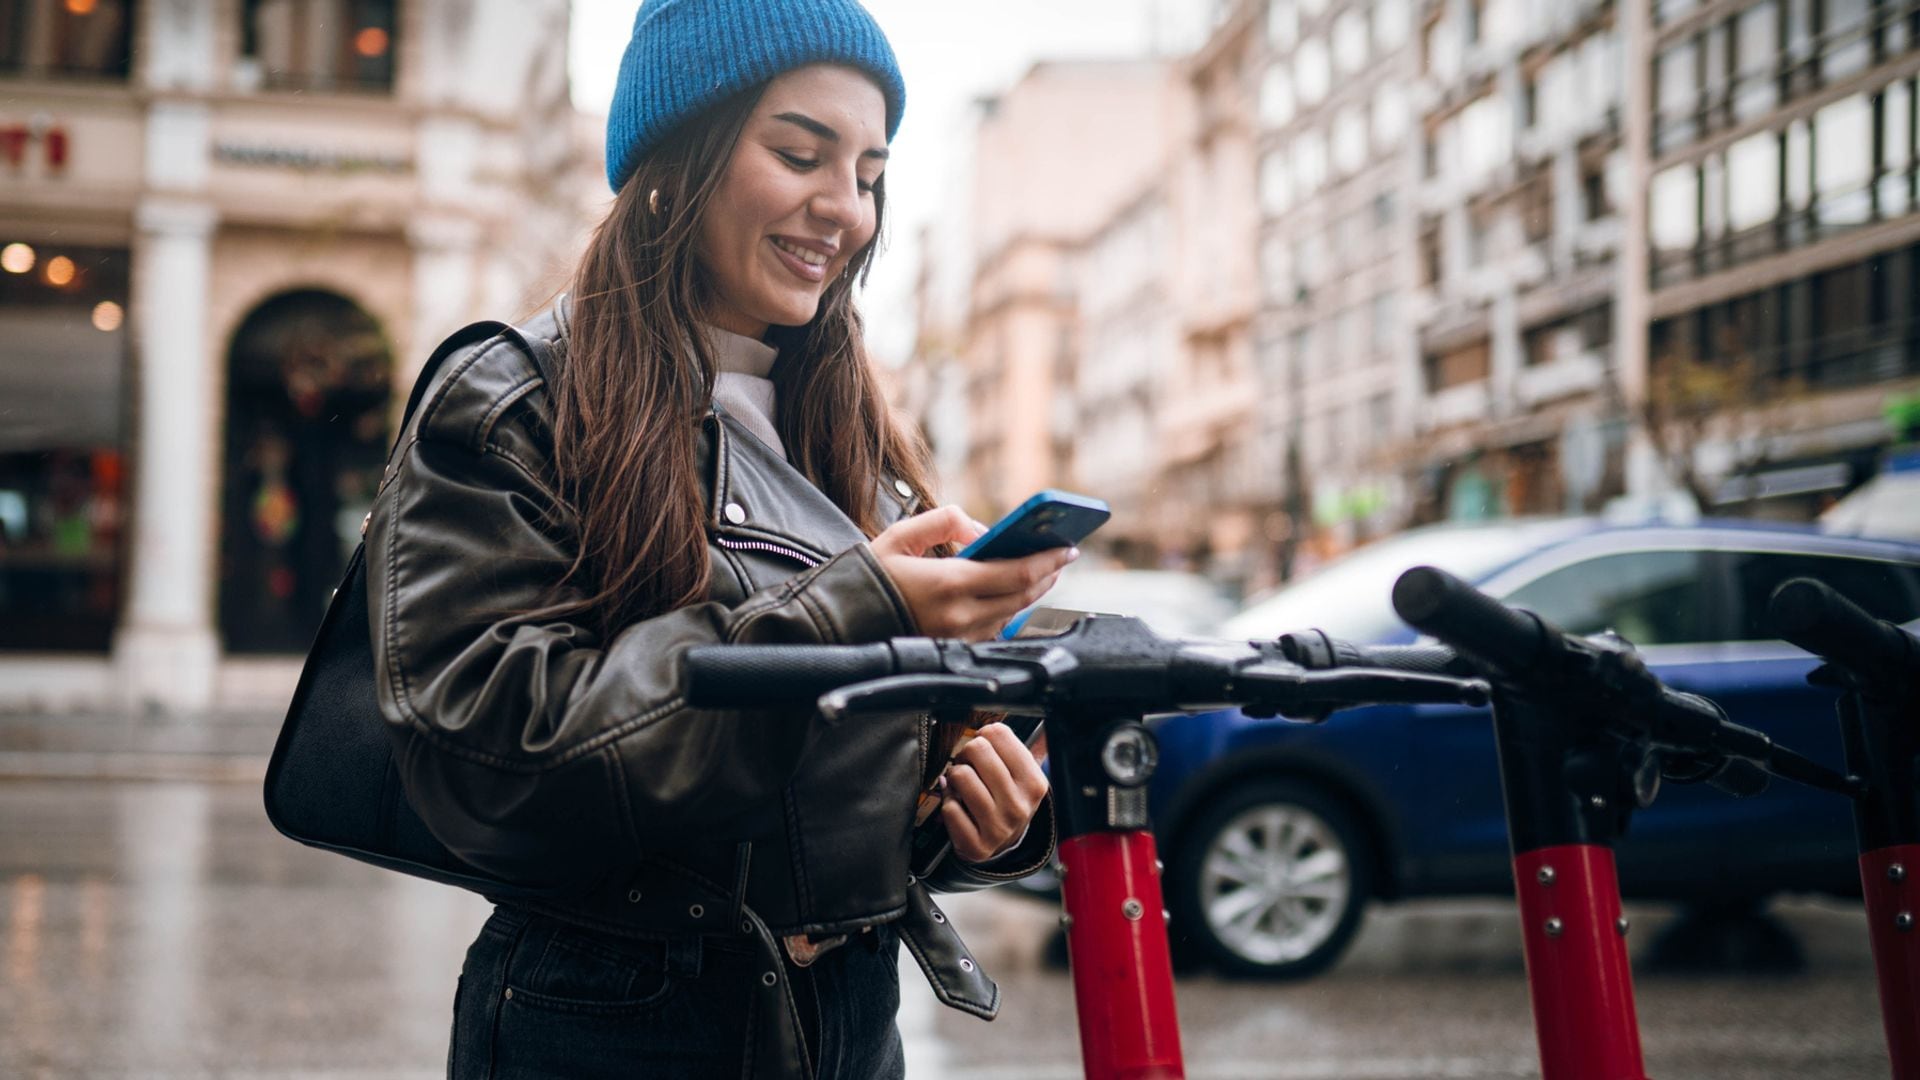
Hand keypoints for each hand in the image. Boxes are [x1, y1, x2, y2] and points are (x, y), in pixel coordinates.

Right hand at [870, 506, 1076, 641]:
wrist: (837, 624)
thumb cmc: (867, 577)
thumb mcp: (901, 535)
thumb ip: (943, 522)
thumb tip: (979, 530)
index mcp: (949, 583)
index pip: (1018, 573)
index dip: (1049, 560)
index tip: (1068, 547)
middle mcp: (960, 615)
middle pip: (1023, 596)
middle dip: (1048, 575)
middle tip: (1061, 557)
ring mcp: (957, 637)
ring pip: (1011, 614)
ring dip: (1031, 593)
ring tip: (1042, 571)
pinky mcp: (952, 648)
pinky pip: (992, 628)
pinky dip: (1008, 609)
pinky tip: (1012, 593)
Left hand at [941, 723, 1049, 863]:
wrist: (1004, 846)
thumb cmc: (1009, 800)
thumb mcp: (1025, 775)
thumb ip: (1024, 747)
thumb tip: (1020, 725)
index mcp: (1034, 782)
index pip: (999, 733)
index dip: (984, 736)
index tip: (985, 749)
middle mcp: (1019, 805)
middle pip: (977, 749)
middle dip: (966, 753)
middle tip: (969, 764)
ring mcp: (998, 827)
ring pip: (960, 776)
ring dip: (954, 777)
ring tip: (962, 785)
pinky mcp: (976, 845)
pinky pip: (949, 808)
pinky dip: (948, 802)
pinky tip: (958, 806)